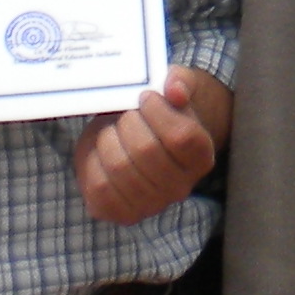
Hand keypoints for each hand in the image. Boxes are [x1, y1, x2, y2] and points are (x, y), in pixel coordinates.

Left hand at [73, 68, 226, 223]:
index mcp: (201, 156)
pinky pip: (99, 187)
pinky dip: (93, 162)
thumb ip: (180, 81)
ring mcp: (151, 204)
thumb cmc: (161, 113)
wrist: (145, 140)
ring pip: (119, 167)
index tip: (145, 97)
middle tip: (126, 115)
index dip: (158, 112)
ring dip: (108, 140)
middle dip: (128, 123)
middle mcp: (181, 186)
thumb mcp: (176, 89)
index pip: (181, 136)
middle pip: (147, 150)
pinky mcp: (121, 213)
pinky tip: (101, 151)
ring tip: (113, 131)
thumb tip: (174, 89)